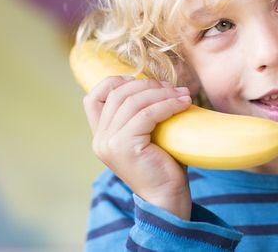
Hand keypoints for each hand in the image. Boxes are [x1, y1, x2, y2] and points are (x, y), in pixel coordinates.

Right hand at [83, 76, 192, 218]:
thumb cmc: (162, 163)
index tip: (142, 81)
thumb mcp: (146, 135)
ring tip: (183, 95)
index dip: (115, 82)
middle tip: (173, 88)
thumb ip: (140, 114)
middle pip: (118, 94)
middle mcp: (99, 139)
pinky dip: (168, 104)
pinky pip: (147, 114)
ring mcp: (109, 143)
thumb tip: (157, 83)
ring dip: (163, 93)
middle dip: (148, 85)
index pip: (93, 97)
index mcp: (100, 135)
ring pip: (134, 101)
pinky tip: (184, 104)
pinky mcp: (125, 146)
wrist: (167, 197)